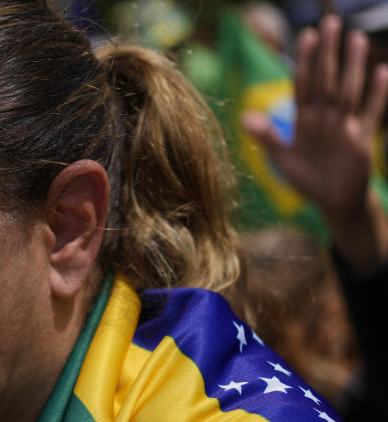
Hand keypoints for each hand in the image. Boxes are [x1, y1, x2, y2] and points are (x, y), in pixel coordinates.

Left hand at [243, 15, 387, 270]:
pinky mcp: (361, 140)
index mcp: (304, 120)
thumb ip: (267, 137)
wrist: (333, 202)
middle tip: (331, 21)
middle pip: (326, 79)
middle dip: (327, 52)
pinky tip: (381, 72)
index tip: (305, 35)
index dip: (304, 61)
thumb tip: (244, 117)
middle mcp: (325, 118)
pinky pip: (370, 114)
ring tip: (355, 38)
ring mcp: (344, 126)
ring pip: (348, 90)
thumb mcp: (283, 160)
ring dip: (352, 66)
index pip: (303, 83)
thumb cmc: (308, 180)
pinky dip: (376, 95)